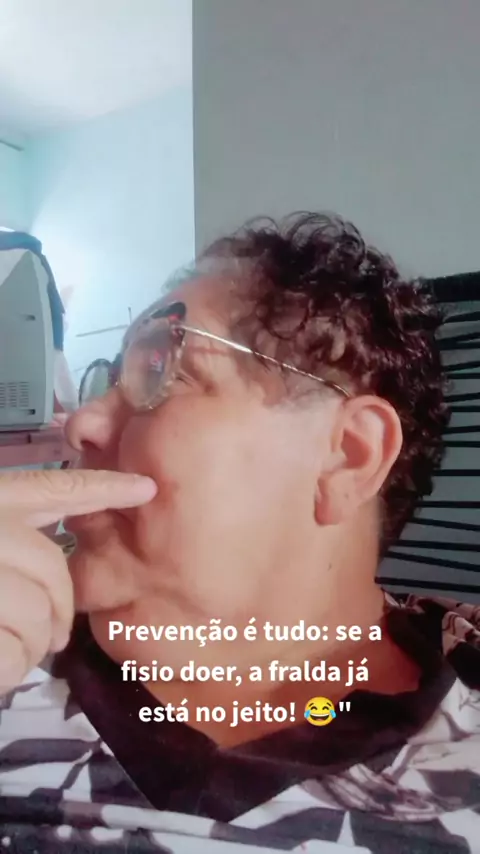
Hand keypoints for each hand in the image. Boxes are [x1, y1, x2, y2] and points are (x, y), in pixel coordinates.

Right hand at [0, 469, 155, 693]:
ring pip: (36, 617)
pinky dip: (7, 672)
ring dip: (30, 649)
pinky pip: (10, 655)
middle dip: (59, 612)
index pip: (54, 489)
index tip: (145, 488)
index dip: (104, 487)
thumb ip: (10, 538)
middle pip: (54, 572)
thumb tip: (50, 577)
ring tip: (12, 655)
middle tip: (52, 637)